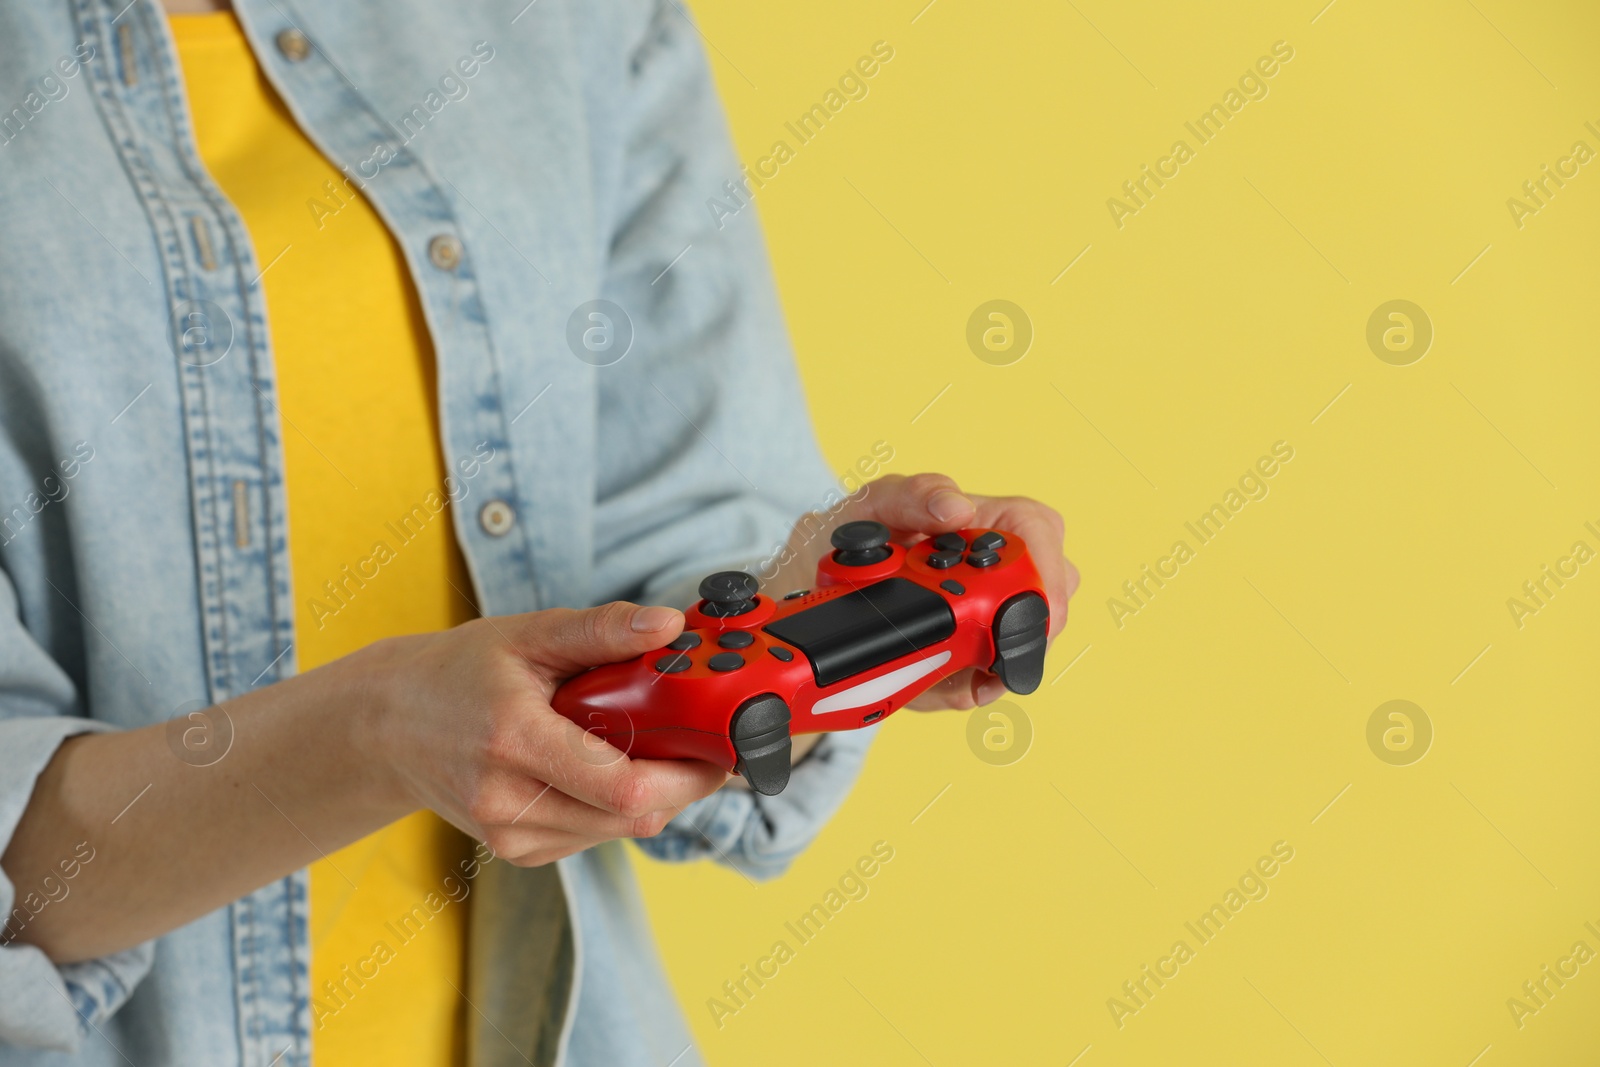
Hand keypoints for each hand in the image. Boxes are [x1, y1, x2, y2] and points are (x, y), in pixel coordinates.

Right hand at [350, 603, 728, 866]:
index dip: (687, 774)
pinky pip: (594, 836)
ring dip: (651, 794)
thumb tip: (670, 626)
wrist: (386, 726)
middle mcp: (509, 800)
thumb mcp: (528, 634)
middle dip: (682, 783)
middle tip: (702, 743)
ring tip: (648, 744)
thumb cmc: (458, 673)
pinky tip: (604, 767)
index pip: (623, 786)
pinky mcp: (517, 851)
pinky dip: (616, 807)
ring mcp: (510, 834)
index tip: (718, 746)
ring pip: (619, 832)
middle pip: (632, 817)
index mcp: (514, 740)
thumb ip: (602, 630)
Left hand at [773, 473, 1077, 710]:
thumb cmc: (833, 542)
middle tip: (996, 653)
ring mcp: (975, 616)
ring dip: (993, 666)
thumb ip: (910, 496)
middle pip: (1047, 594)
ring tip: (955, 672)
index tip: (1034, 606)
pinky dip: (959, 689)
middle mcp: (983, 569)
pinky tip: (933, 682)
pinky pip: (979, 683)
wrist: (794, 600)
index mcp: (970, 521)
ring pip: (1019, 644)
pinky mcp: (956, 661)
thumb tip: (958, 508)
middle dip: (1029, 630)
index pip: (1036, 529)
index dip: (1046, 567)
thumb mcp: (862, 508)